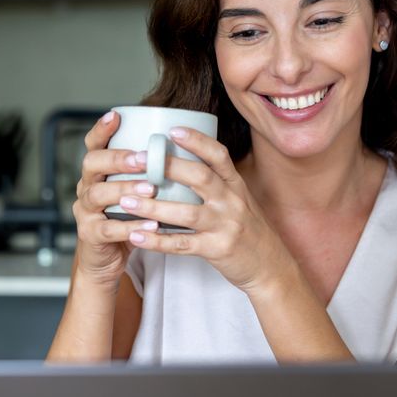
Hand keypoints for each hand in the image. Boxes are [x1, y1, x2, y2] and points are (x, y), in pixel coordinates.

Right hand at [71, 110, 160, 289]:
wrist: (107, 259)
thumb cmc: (127, 218)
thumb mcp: (133, 191)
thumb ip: (147, 171)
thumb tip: (184, 143)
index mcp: (98, 172)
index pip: (94, 144)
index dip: (101, 130)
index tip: (116, 116)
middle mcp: (87, 187)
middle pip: (91, 164)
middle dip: (117, 159)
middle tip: (142, 159)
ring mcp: (85, 211)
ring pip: (97, 195)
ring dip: (124, 189)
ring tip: (149, 188)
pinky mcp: (90, 236)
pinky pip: (107, 229)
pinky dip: (129, 227)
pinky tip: (151, 226)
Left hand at [119, 127, 294, 293]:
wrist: (270, 266)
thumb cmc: (247, 229)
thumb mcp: (238, 199)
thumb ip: (216, 182)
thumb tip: (180, 161)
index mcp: (235, 185)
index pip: (218, 155)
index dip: (197, 141)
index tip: (172, 130)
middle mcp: (232, 201)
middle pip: (200, 177)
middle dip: (167, 167)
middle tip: (137, 160)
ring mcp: (226, 226)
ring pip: (187, 213)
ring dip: (154, 206)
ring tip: (126, 200)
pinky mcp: (217, 250)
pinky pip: (183, 244)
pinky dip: (157, 240)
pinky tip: (136, 236)